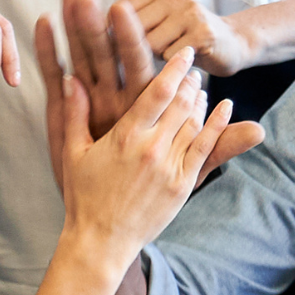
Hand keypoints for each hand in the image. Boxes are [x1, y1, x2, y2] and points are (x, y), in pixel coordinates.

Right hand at [38, 12, 258, 265]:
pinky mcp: (183, 185)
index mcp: (125, 136)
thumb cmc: (83, 197)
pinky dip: (218, 124)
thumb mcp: (73, 153)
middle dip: (190, 81)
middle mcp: (151, 148)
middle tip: (194, 69)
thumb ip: (74, 113)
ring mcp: (170, 167)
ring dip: (202, 100)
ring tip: (202, 87)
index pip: (158, 92)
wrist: (101, 241)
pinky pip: (206, 147)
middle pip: (182, 103)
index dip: (175, 68)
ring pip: (195, 122)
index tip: (185, 53)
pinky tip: (224, 108)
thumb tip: (69, 78)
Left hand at [119, 0, 262, 78]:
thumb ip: (133, 24)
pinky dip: (170, 68)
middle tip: (139, 63)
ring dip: (153, 60)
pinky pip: (170, 56)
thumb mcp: (159, 24)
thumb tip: (93, 36)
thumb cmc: (186, 39)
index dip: (110, 34)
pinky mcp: (203, 33)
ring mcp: (191, 12)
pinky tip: (181, 66)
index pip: (120, 9)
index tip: (109, 52)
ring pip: (149, 43)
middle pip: (132, 27)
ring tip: (166, 60)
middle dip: (130, 50)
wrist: (232, 45)